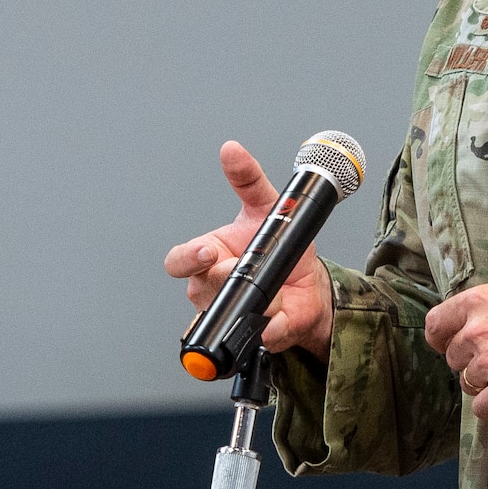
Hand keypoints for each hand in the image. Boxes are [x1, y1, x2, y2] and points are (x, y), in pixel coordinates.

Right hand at [163, 141, 333, 360]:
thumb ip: (247, 177)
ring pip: (228, 314)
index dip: (188, 259)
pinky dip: (274, 328)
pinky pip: (260, 338)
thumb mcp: (268, 205)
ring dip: (256, 300)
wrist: (309, 285)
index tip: (208, 252)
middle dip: (222, 277)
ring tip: (277, 288)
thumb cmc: (281, 248)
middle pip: (200, 289)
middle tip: (242, 268)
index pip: (178, 262)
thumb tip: (231, 150)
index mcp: (207, 256)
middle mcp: (210, 288)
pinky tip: (282, 315)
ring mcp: (230, 315)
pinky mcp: (255, 337)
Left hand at [425, 282, 487, 420]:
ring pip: (467, 383)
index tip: (447, 346)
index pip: (436, 324)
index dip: (440, 339)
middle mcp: (477, 331)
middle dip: (472, 363)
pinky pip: (482, 409)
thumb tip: (469, 326)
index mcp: (478, 302)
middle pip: (453, 358)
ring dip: (486, 385)